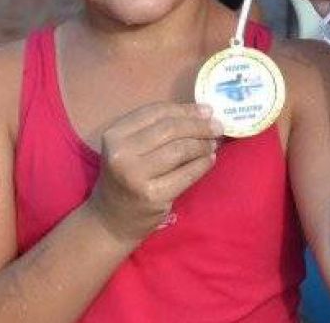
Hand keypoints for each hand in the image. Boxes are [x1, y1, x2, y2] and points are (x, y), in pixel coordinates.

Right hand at [87, 103, 221, 243]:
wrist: (111, 219)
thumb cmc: (126, 177)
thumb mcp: (129, 148)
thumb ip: (155, 129)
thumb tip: (200, 113)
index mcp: (114, 135)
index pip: (155, 112)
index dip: (184, 109)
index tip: (207, 110)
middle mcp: (121, 153)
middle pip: (169, 129)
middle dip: (198, 125)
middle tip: (218, 127)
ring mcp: (136, 175)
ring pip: (179, 150)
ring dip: (202, 145)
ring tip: (214, 144)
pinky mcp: (153, 196)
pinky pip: (186, 174)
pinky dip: (202, 165)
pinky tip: (210, 160)